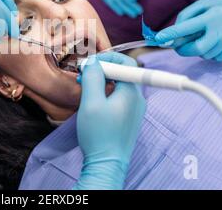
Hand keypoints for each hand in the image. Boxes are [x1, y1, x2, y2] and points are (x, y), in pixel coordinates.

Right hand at [74, 52, 145, 189]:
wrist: (107, 164)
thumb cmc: (99, 135)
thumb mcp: (91, 102)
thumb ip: (93, 78)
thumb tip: (94, 62)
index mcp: (131, 92)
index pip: (126, 62)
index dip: (108, 57)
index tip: (90, 63)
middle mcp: (137, 99)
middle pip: (123, 73)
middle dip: (102, 70)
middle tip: (84, 75)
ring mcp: (135, 109)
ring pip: (120, 85)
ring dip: (102, 82)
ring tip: (85, 88)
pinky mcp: (129, 118)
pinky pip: (119, 98)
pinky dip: (106, 93)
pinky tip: (93, 101)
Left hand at [155, 0, 221, 60]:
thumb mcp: (203, 4)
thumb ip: (186, 17)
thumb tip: (173, 34)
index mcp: (213, 15)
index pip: (187, 27)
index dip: (171, 34)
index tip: (159, 39)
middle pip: (197, 49)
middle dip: (184, 50)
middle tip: (179, 46)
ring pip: (206, 55)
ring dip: (200, 49)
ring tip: (207, 36)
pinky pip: (217, 57)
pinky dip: (212, 51)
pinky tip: (218, 40)